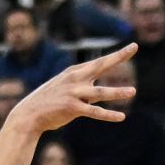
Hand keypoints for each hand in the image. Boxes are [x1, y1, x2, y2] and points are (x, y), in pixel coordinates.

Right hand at [9, 43, 136, 134]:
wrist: (30, 114)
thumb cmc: (50, 101)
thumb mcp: (66, 89)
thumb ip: (85, 89)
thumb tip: (102, 93)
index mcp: (74, 72)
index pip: (100, 62)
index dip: (118, 55)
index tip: (133, 47)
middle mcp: (75, 79)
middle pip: (101, 65)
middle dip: (118, 56)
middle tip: (134, 47)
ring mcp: (74, 93)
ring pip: (101, 92)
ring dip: (117, 92)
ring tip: (133, 92)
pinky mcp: (72, 108)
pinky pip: (94, 112)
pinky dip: (108, 115)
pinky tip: (121, 117)